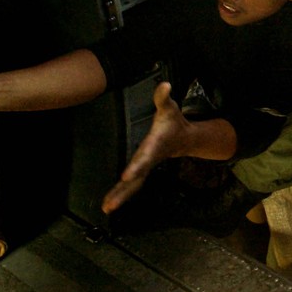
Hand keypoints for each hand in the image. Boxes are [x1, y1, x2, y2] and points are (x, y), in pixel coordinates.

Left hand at [101, 82, 189, 212]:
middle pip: (137, 178)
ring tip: (107, 208)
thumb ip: (163, 97)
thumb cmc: (173, 122)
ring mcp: (146, 167)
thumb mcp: (170, 108)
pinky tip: (109, 204)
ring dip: (120, 196)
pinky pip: (131, 186)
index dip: (137, 166)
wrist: (184, 139)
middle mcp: (150, 160)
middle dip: (124, 190)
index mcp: (155, 146)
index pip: (145, 157)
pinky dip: (120, 195)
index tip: (127, 175)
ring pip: (133, 186)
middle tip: (111, 204)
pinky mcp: (142, 171)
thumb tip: (165, 84)